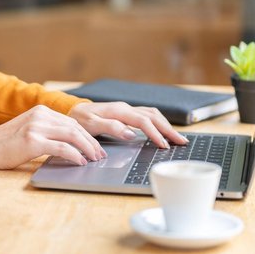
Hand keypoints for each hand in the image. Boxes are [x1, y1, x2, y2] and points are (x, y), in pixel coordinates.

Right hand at [0, 105, 105, 168]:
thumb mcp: (28, 131)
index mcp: (40, 111)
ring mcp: (36, 127)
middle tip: (101, 155)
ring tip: (94, 159)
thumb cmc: (5, 145)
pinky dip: (75, 155)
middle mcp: (40, 115)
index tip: (96, 147)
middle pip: (75, 127)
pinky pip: (62, 147)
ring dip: (87, 148)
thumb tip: (69, 145)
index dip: (86, 135)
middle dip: (91, 142)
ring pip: (72, 135)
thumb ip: (46, 132)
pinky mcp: (33, 141)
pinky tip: (80, 162)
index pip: (71, 121)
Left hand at [67, 101, 188, 148]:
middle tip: (181, 142)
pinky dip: (159, 122)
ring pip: (153, 114)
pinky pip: (148, 115)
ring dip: (166, 125)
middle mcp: (125, 108)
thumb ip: (110, 127)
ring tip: (177, 138)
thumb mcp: (90, 125)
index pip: (143, 121)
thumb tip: (131, 133)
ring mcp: (127, 109)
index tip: (164, 145)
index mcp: (118, 110)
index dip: (155, 133)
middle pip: (153, 116)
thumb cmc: (80, 119)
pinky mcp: (127, 113)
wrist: (73, 110)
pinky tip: (164, 130)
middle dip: (168, 129)